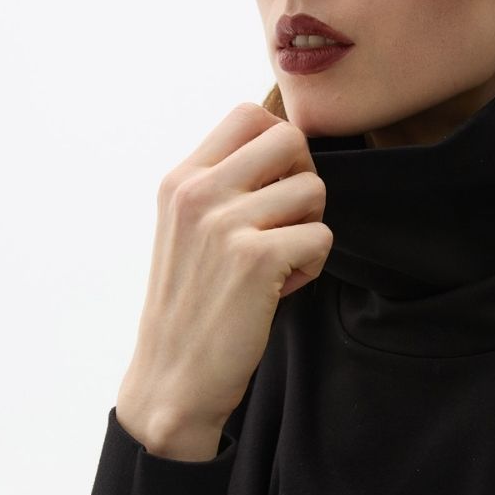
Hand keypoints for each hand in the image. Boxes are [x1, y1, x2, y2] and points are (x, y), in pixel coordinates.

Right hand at [116, 101, 331, 445]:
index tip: (273, 190)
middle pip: (290, 138)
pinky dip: (312, 267)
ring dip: (309, 230)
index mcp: (181, 179)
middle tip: (287, 223)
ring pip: (313, 190)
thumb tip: (288, 146)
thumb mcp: (189, 229)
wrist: (172, 379)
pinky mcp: (256, 259)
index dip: (280, 148)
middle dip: (304, 180)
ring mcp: (225, 222)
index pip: (249, 114)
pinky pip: (322, 237)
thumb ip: (224, 185)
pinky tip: (281, 289)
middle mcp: (199, 191)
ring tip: (279, 264)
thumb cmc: (192, 306)